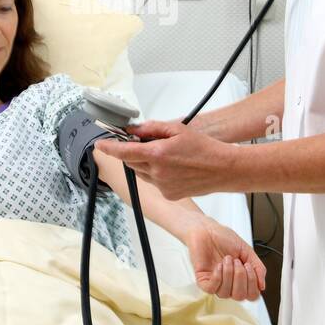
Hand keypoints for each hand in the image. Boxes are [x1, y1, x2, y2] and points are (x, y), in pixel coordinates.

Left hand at [93, 119, 230, 199]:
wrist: (223, 169)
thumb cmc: (204, 148)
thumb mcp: (177, 129)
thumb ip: (152, 128)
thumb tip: (133, 130)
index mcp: (158, 154)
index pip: (124, 151)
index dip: (110, 148)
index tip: (101, 144)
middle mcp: (157, 173)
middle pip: (132, 162)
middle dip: (134, 152)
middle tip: (149, 143)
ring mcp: (162, 186)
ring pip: (143, 173)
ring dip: (146, 163)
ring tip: (168, 156)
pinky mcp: (168, 195)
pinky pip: (155, 183)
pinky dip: (158, 174)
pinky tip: (175, 168)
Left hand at [184, 220, 265, 300]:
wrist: (206, 229)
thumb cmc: (224, 238)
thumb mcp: (247, 251)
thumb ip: (258, 267)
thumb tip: (262, 285)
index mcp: (240, 278)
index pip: (251, 295)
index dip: (253, 284)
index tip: (249, 267)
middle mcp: (229, 283)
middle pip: (240, 297)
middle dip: (241, 278)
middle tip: (238, 262)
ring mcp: (216, 283)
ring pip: (226, 293)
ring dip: (229, 274)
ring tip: (227, 259)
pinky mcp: (203, 280)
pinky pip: (212, 289)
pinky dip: (218, 277)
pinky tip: (219, 265)